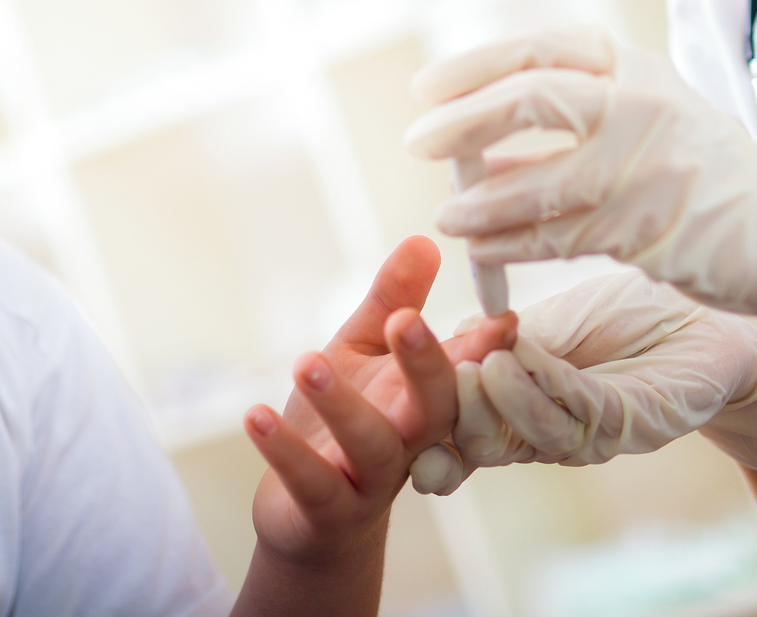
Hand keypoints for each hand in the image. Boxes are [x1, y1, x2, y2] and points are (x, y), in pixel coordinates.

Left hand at [243, 238, 514, 568]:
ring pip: (370, 445)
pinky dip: (284, 452)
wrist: (309, 514)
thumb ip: (393, 301)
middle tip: (406, 320)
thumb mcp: (363, 352)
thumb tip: (424, 240)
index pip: (462, 370)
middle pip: (433, 407)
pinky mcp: (327, 509)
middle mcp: (407, 440)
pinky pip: (311, 481)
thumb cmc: (344, 423)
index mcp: (421, 398)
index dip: (483, 346)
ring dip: (341, 404)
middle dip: (424, 364)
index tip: (501, 319)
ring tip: (308, 360)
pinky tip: (255, 415)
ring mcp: (370, 479)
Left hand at [404, 28, 756, 399]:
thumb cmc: (700, 173)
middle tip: (417, 141)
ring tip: (447, 214)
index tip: (425, 89)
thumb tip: (474, 134)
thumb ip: (573, 114)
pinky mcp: (653, 229)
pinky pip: (562, 236)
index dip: (473, 67)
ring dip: (483, 200)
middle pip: (534, 97)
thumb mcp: (645, 116)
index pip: (539, 50)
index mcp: (635, 65)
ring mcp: (651, 166)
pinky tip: (484, 248)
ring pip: (543, 180)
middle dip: (464, 120)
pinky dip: (514, 242)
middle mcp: (644, 103)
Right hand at [409, 268, 756, 494]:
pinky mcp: (634, 424)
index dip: (420, 415)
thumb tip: (435, 342)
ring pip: (527, 433)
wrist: (724, 326)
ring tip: (472, 366)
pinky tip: (520, 357)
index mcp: (522, 403)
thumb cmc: (637, 316)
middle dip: (445, 416)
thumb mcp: (552, 320)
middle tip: (414, 388)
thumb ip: (496, 337)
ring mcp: (591, 432)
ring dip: (495, 402)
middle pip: (482, 438)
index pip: (458, 418)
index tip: (378, 402)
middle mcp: (550, 428)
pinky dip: (546, 387)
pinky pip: (581, 413)